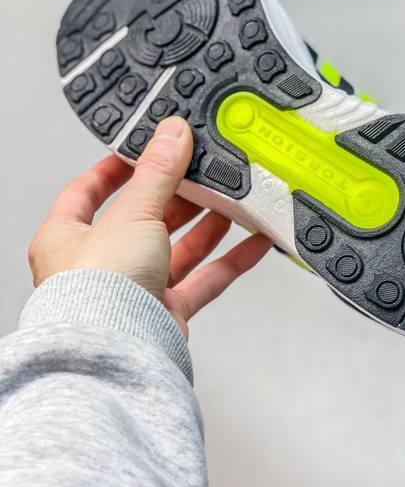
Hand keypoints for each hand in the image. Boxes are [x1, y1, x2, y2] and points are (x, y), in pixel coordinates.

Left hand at [28, 117, 271, 336]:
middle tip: (206, 170)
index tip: (148, 150)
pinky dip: (230, 260)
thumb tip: (171, 133)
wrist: (118, 352)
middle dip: (178, 195)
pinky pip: (203, 280)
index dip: (118, 169)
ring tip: (235, 199)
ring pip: (177, 249)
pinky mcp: (165, 312)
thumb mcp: (131, 213)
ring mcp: (134, 289)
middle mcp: (99, 264)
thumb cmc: (99, 291)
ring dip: (208, 224)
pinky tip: (254, 242)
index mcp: (68, 237)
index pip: (88, 191)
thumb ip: (157, 172)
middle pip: (143, 218)